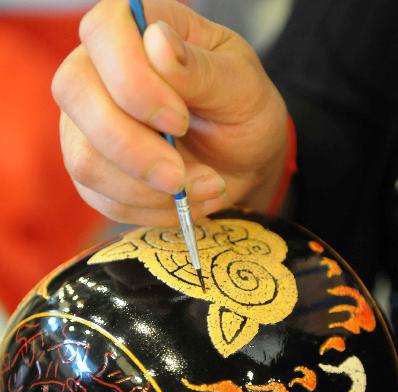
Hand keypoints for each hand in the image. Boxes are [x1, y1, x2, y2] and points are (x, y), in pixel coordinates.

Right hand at [53, 0, 287, 226]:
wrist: (241, 161)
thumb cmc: (242, 111)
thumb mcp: (241, 87)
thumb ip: (201, 69)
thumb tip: (156, 41)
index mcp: (137, 28)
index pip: (104, 33)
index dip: (133, 82)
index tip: (179, 121)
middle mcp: (99, 71)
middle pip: (76, 95)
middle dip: (133, 148)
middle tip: (181, 174)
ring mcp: (87, 123)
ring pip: (86, 160)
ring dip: (149, 190)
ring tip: (202, 186)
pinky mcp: (92, 170)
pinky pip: (104, 199)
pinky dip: (152, 210)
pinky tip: (185, 200)